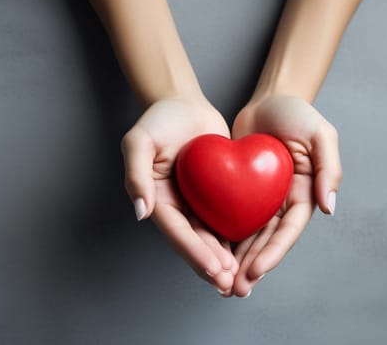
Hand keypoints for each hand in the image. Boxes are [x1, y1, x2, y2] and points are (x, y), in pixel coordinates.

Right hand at [121, 98, 237, 293]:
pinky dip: (236, 236)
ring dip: (225, 258)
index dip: (195, 253)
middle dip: (212, 265)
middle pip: (196, 241)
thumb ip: (136, 175)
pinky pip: (227, 217)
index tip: (213, 270)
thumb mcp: (139, 142)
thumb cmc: (158, 120)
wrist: (184, 103)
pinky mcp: (217, 193)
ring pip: (212, 235)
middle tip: (230, 284)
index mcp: (158, 199)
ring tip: (240, 277)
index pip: (177, 233)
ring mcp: (198, 201)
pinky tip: (251, 251)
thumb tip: (142, 213)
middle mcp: (178, 206)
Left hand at [230, 95, 342, 296]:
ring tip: (223, 283)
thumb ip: (329, 168)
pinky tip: (212, 255)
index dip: (274, 253)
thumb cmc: (297, 113)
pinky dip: (225, 238)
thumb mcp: (321, 134)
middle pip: (268, 241)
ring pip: (250, 236)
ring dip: (238, 260)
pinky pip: (233, 218)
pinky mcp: (242, 191)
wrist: (269, 98)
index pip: (288, 230)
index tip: (256, 271)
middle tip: (236, 288)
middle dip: (253, 266)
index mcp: (304, 193)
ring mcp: (262, 198)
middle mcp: (284, 202)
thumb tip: (329, 208)